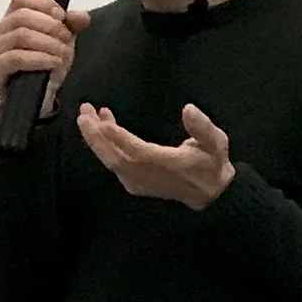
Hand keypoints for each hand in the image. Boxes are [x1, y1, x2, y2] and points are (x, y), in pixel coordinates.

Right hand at [0, 0, 88, 106]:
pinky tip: (53, 63)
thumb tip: (79, 16)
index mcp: (12, 18)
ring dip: (48, 43)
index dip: (43, 3)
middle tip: (66, 39)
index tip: (62, 16)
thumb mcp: (64, 40)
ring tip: (62, 54)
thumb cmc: (46, 65)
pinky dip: (39, 58)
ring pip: (20, 35)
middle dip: (50, 26)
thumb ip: (72, 24)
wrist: (40, 96)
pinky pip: (16, 57)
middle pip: (21, 16)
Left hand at [76, 102, 233, 207]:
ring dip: (96, 138)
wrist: (208, 193)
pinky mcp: (132, 181)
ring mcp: (137, 181)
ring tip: (87, 114)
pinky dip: (103, 144)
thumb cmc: (211, 163)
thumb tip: (188, 109)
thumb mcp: (216, 142)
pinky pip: (113, 162)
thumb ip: (203, 127)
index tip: (103, 123)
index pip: (139, 153)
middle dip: (96, 135)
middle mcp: (147, 175)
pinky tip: (102, 125)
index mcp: (168, 165)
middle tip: (84, 112)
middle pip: (115, 157)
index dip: (120, 139)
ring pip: (110, 160)